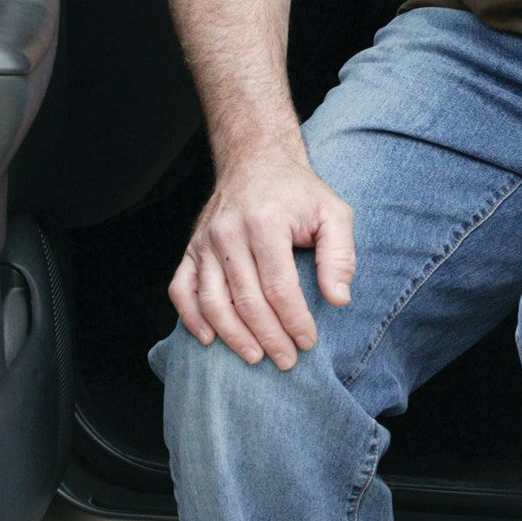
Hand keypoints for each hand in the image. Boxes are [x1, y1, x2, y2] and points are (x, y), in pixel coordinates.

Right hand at [168, 151, 354, 369]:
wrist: (256, 161)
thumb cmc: (297, 192)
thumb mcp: (333, 212)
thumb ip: (340, 255)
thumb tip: (338, 298)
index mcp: (265, 222)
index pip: (279, 287)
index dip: (294, 321)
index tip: (308, 341)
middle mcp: (229, 232)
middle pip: (247, 301)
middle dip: (269, 337)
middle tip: (287, 360)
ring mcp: (204, 241)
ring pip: (213, 302)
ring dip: (233, 337)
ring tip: (255, 357)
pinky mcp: (190, 248)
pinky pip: (181, 289)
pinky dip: (191, 318)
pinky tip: (208, 338)